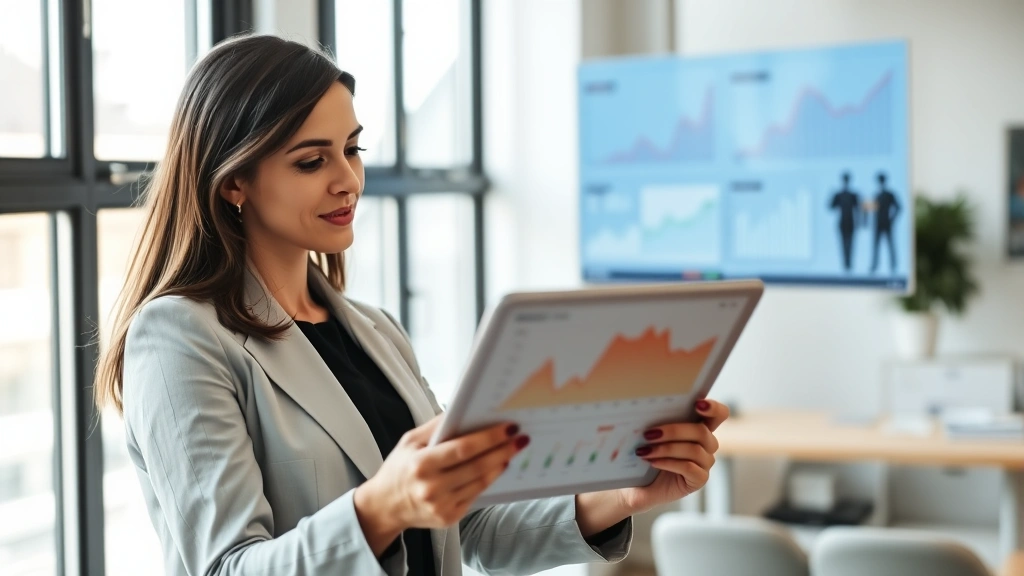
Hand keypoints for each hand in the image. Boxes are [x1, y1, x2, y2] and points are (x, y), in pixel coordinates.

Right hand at [353, 414, 529, 554]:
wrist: (385, 506)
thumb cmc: (399, 469)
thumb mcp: (409, 441)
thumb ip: (435, 426)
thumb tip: (463, 408)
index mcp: (421, 464)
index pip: (462, 449)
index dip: (488, 438)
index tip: (508, 427)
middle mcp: (432, 487)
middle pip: (477, 466)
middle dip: (502, 450)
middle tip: (521, 438)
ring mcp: (441, 506)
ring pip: (480, 482)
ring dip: (500, 464)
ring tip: (512, 450)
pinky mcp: (449, 518)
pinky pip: (476, 496)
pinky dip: (489, 480)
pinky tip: (498, 467)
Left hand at [613, 399, 728, 513]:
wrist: (638, 485)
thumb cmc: (646, 453)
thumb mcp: (651, 435)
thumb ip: (656, 421)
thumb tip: (645, 408)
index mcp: (699, 427)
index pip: (718, 414)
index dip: (713, 408)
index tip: (697, 404)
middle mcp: (707, 444)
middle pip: (701, 431)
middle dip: (674, 430)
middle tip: (649, 434)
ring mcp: (705, 463)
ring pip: (694, 450)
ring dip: (666, 449)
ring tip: (645, 451)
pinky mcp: (699, 480)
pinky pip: (689, 468)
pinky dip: (669, 463)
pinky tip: (652, 462)